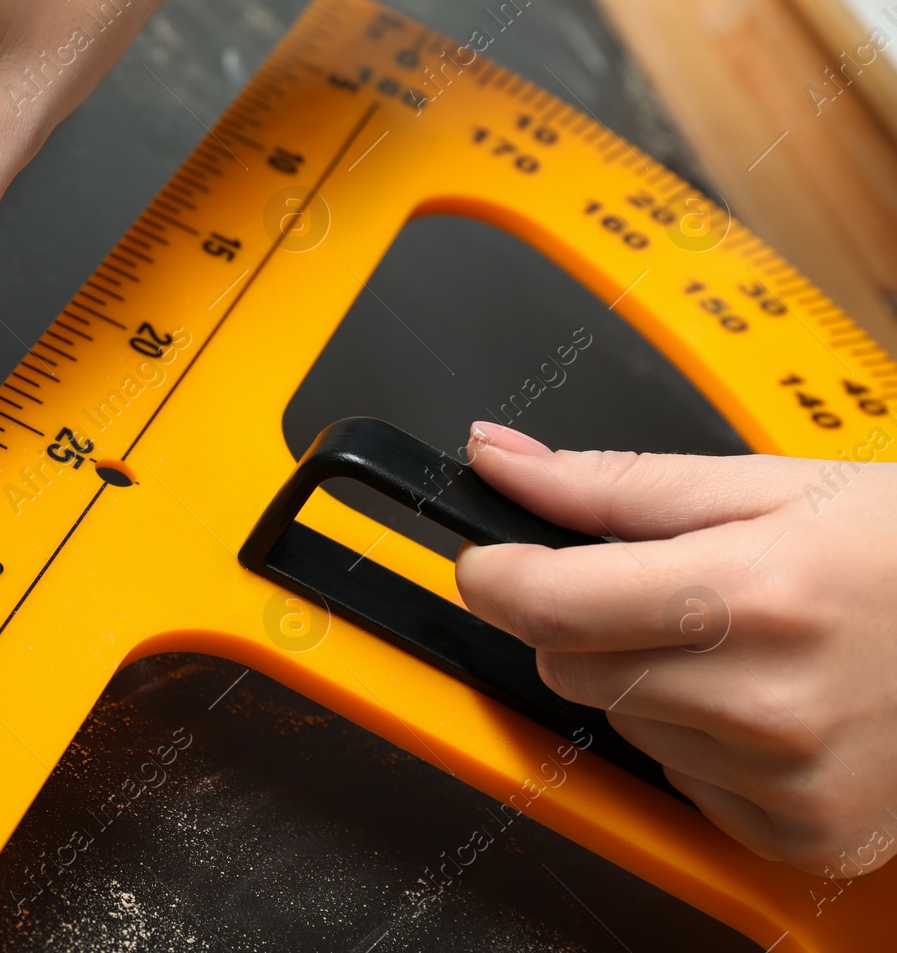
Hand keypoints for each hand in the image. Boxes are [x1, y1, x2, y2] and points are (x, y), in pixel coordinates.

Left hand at [455, 420, 896, 875]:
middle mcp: (769, 701)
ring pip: (619, 722)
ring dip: (647, 679)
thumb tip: (501, 459)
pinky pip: (679, 780)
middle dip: (583, 621)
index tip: (490, 560)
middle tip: (668, 589)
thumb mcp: (767, 486)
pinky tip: (769, 700)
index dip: (494, 575)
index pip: (548, 605)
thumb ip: (611, 482)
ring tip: (744, 641)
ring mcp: (788, 780)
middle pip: (568, 667)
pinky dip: (698, 740)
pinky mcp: (802, 833)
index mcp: (754, 594)